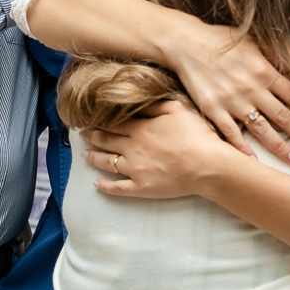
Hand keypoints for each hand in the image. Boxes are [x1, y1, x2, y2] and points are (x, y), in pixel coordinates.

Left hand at [81, 101, 235, 197]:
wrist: (207, 165)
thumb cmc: (196, 135)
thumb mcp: (177, 109)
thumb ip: (154, 104)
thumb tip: (137, 101)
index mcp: (141, 129)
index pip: (114, 123)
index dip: (100, 121)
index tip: (90, 119)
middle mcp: (133, 148)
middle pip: (107, 141)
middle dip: (92, 137)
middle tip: (82, 135)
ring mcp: (135, 170)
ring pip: (108, 163)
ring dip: (94, 158)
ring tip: (85, 156)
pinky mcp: (142, 188)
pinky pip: (118, 188)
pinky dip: (105, 187)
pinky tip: (96, 185)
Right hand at [166, 22, 289, 164]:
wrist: (186, 43)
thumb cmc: (221, 39)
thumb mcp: (255, 41)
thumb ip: (276, 57)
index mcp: (266, 71)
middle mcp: (253, 89)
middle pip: (285, 117)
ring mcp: (233, 102)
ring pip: (262, 130)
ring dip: (281, 147)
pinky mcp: (214, 110)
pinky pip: (232, 135)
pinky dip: (244, 149)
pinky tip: (255, 162)